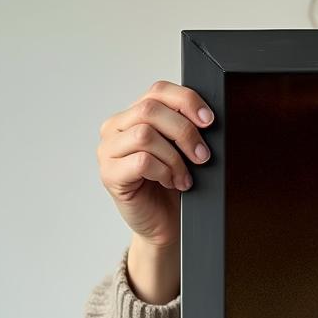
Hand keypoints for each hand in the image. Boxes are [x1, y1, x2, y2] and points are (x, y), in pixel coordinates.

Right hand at [97, 80, 213, 248]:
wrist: (164, 226)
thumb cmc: (172, 189)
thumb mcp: (183, 153)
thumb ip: (185, 130)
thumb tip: (206, 119)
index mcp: (134, 116)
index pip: (158, 91)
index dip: (186, 100)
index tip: (209, 121)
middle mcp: (117, 128)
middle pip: (151, 110)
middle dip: (185, 132)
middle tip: (202, 157)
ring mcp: (109, 150)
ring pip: (145, 135)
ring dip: (174, 158)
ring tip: (184, 177)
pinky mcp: (110, 174)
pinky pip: (141, 161)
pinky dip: (163, 172)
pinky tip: (171, 183)